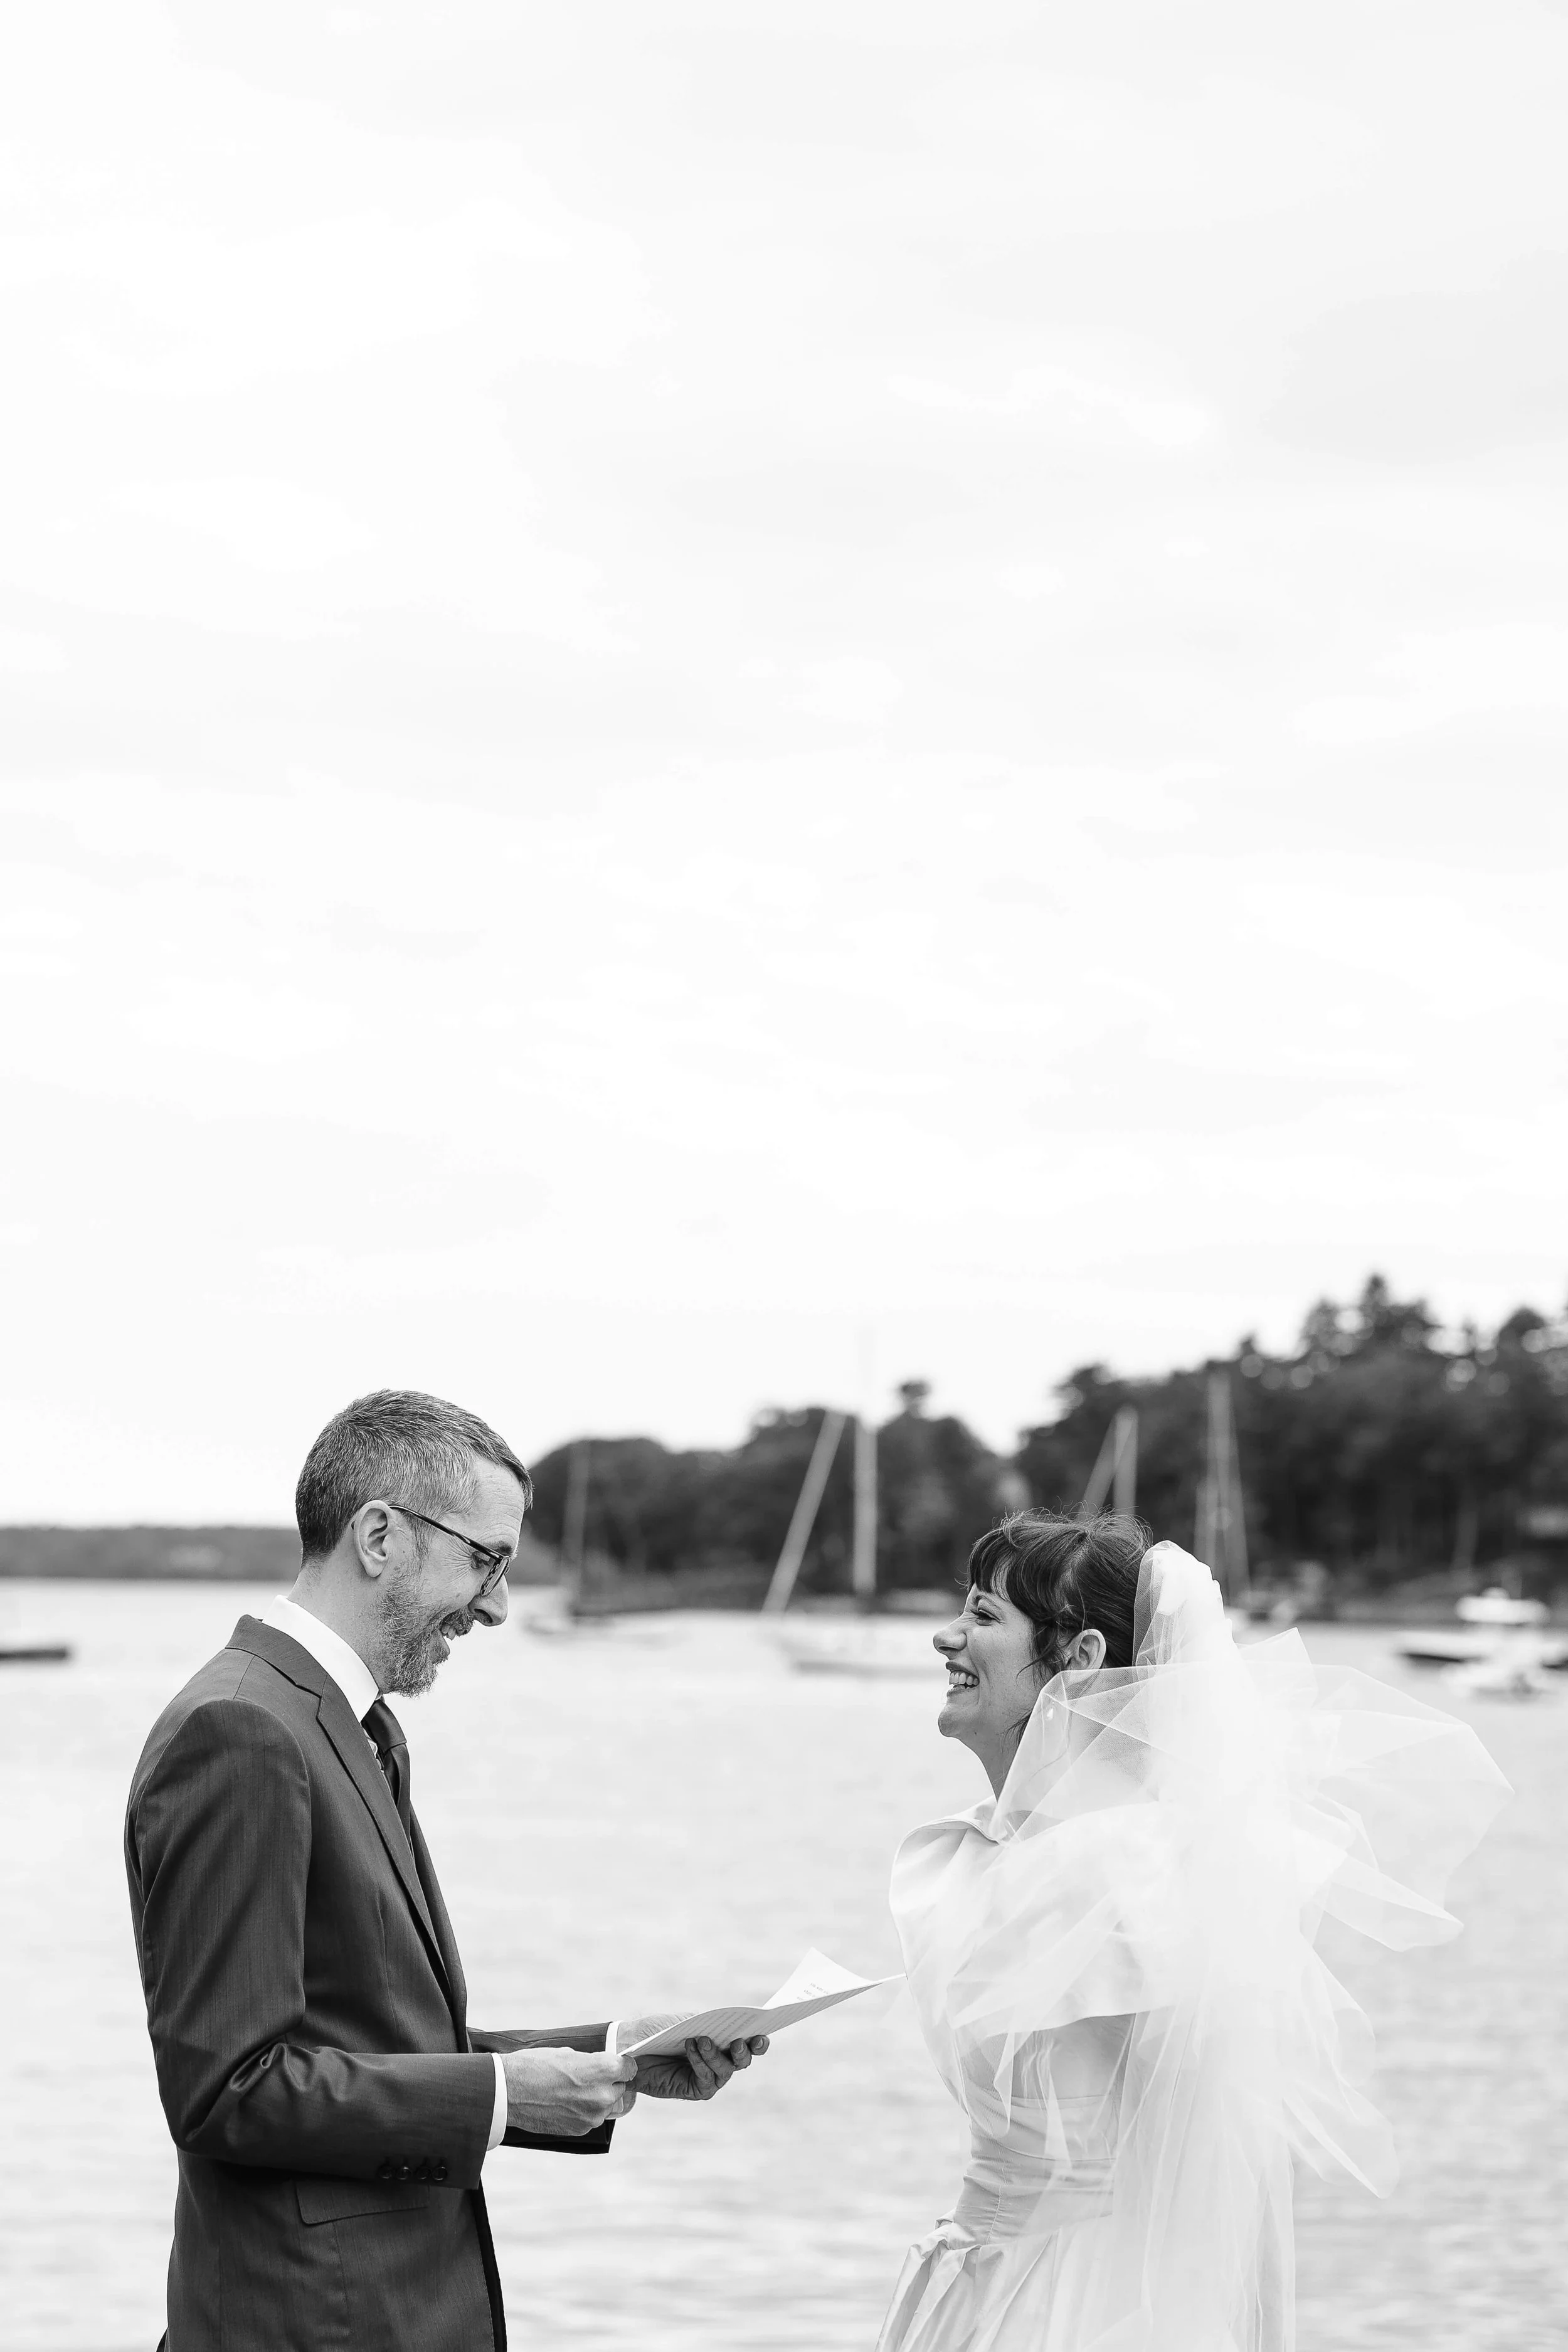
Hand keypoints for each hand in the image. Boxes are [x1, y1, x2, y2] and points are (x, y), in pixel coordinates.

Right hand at [501, 2046, 638, 2135]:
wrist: (510, 2092)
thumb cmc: (537, 2065)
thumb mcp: (569, 2053)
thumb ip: (592, 2062)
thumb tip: (602, 2067)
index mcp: (604, 2070)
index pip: (629, 2068)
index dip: (621, 2065)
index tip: (614, 2065)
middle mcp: (603, 2095)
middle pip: (619, 2088)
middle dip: (608, 2083)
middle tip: (587, 2078)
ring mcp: (592, 2116)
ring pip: (606, 2105)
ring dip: (597, 2099)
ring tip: (572, 2091)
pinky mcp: (581, 2130)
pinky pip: (591, 2118)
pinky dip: (583, 2112)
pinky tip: (565, 2103)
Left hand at [614, 2015, 770, 2101]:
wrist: (629, 2049)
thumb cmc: (656, 2030)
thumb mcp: (681, 2021)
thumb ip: (703, 2022)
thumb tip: (723, 2021)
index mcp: (720, 2040)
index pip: (747, 2042)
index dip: (758, 2040)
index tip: (763, 2032)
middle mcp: (719, 2060)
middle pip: (743, 2060)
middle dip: (745, 2051)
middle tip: (739, 2042)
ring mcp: (710, 2077)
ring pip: (726, 2070)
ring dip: (715, 2054)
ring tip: (701, 2039)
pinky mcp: (697, 2090)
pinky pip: (708, 2079)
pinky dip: (701, 2062)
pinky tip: (691, 2048)